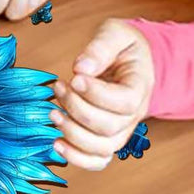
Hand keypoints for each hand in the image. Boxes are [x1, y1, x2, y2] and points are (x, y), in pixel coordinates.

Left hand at [50, 19, 154, 170]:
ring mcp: (122, 130)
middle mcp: (134, 114)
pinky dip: (77, 158)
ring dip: (72, 133)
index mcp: (140, 87)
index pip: (124, 102)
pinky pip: (97, 160)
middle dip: (77, 109)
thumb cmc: (123, 46)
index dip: (96, 94)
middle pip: (109, 126)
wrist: (132, 60)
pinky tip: (56, 143)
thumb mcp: (116, 33)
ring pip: (102, 147)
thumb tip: (82, 68)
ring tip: (53, 112)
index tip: (74, 77)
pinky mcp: (106, 138)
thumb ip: (101, 47)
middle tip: (59, 87)